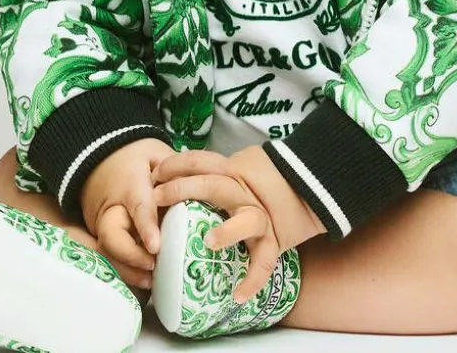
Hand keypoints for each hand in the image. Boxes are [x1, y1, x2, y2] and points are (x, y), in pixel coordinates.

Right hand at [80, 138, 175, 288]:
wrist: (102, 157)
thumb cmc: (136, 155)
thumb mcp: (156, 152)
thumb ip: (174, 168)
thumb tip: (196, 185)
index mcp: (131, 184)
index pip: (138, 206)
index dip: (146, 227)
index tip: (155, 246)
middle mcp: (113, 207)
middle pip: (112, 236)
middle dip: (129, 257)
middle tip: (152, 268)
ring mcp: (103, 223)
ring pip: (108, 251)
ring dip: (127, 269)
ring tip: (151, 281)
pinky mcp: (102, 234)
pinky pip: (110, 255)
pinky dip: (124, 269)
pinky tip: (143, 280)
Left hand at [151, 146, 324, 302]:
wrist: (302, 190)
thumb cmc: (253, 185)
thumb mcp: (232, 171)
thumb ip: (210, 173)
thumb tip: (169, 175)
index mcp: (232, 173)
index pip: (203, 160)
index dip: (176, 164)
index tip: (155, 173)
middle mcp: (246, 194)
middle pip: (215, 185)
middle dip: (184, 188)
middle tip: (158, 198)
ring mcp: (260, 218)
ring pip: (247, 221)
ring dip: (227, 230)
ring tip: (208, 242)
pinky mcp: (273, 243)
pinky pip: (265, 262)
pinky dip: (253, 279)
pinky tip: (237, 295)